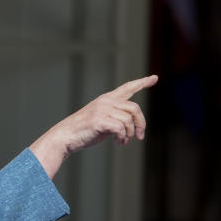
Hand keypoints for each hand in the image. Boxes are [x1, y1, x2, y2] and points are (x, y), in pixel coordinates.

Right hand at [30, 74, 157, 176]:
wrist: (66, 136)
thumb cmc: (85, 130)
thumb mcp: (103, 119)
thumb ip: (117, 116)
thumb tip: (134, 125)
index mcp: (107, 98)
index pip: (128, 87)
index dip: (142, 83)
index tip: (154, 78)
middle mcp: (106, 101)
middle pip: (135, 108)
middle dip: (141, 123)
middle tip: (140, 137)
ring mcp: (102, 110)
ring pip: (129, 120)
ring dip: (130, 134)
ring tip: (124, 142)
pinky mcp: (99, 121)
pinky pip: (121, 129)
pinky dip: (123, 138)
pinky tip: (119, 143)